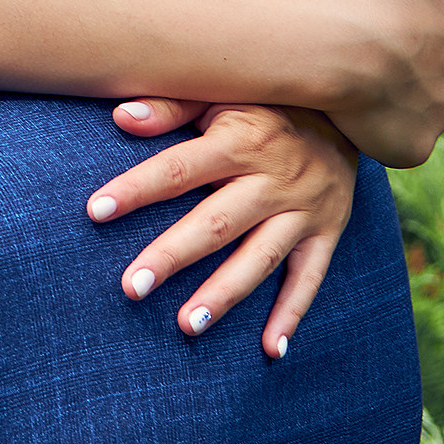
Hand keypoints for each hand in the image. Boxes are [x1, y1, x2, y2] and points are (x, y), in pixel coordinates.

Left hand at [85, 101, 359, 357]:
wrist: (348, 107)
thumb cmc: (264, 102)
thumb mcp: (222, 92)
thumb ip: (172, 106)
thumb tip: (121, 118)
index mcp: (240, 138)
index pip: (180, 167)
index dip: (138, 188)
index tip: (95, 211)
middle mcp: (273, 177)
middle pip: (216, 222)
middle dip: (173, 255)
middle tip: (131, 288)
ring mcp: (304, 209)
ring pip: (260, 257)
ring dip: (224, 293)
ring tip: (186, 326)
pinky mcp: (328, 232)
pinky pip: (310, 278)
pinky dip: (292, 314)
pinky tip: (270, 351)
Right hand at [324, 0, 443, 166]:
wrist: (343, 39)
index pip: (432, 34)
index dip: (398, 38)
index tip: (364, 38)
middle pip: (432, 79)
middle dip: (401, 78)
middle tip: (354, 72)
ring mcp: (442, 110)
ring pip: (418, 115)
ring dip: (389, 112)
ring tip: (345, 100)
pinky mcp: (419, 146)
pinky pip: (398, 147)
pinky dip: (375, 140)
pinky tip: (345, 124)